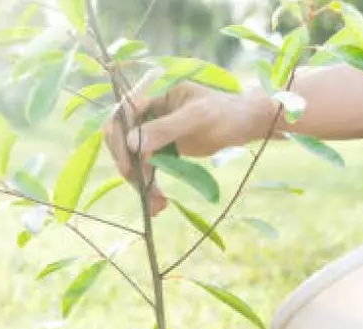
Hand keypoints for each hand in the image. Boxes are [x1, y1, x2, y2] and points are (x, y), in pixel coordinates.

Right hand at [102, 69, 278, 214]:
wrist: (243, 124)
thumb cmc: (226, 113)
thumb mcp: (197, 118)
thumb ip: (165, 128)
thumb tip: (130, 144)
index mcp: (153, 89)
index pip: (122, 114)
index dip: (119, 140)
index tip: (128, 167)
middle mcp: (145, 105)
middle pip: (119, 137)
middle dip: (130, 167)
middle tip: (146, 193)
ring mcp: (148, 126)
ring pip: (129, 156)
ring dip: (139, 182)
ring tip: (158, 205)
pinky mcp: (154, 144)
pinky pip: (141, 166)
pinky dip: (148, 185)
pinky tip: (158, 203)